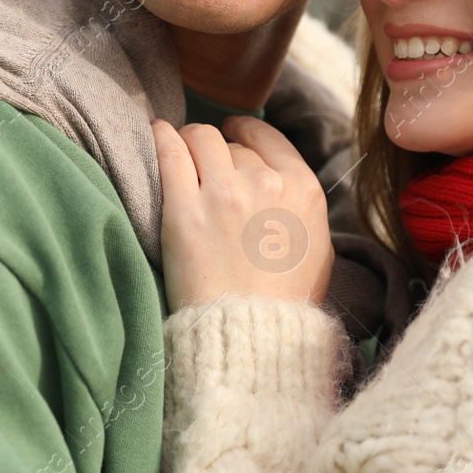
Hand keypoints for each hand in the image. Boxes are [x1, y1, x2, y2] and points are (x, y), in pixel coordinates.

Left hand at [152, 115, 333, 311]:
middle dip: (217, 150)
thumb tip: (285, 183)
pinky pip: (168, 151)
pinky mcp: (183, 210)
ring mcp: (222, 194)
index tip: (232, 134)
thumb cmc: (285, 304)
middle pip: (231, 143)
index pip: (267, 138)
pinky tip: (155, 133)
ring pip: (199, 138)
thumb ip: (304, 208)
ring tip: (178, 149)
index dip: (245, 133)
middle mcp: (265, 183)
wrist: (250, 340)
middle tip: (203, 165)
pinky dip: (160, 137)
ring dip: (188, 141)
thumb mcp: (318, 251)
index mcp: (302, 189)